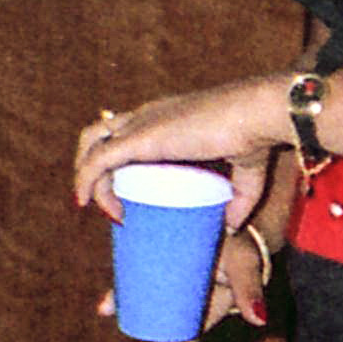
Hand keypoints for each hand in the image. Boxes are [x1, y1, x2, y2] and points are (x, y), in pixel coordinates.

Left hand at [71, 88, 284, 219]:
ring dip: (88, 178)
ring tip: (102, 210)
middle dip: (98, 172)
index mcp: (166, 117)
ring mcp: (141, 123)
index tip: (129, 201)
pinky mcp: (140, 138)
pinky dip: (86, 181)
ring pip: (92, 145)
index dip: (118, 164)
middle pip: (101, 136)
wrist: (258, 113)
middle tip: (118, 210)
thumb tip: (232, 227)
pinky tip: (84, 203)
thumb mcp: (247, 172)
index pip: (126, 132)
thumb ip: (240, 199)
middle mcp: (147, 115)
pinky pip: (98, 161)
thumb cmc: (255, 135)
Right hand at [91, 224, 267, 341]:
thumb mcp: (242, 261)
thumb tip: (258, 320)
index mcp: (160, 269)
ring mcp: (173, 316)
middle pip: (159, 332)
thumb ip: (248, 288)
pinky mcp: (188, 327)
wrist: (240, 245)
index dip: (117, 296)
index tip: (107, 308)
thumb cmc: (235, 245)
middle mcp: (159, 296)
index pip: (132, 287)